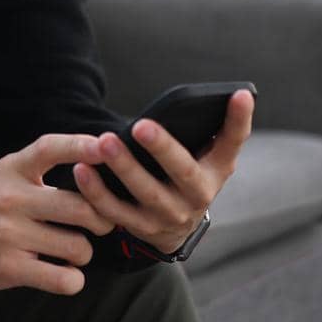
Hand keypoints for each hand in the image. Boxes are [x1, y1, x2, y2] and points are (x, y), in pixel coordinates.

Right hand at [0, 133, 116, 294]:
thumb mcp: (5, 173)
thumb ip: (43, 168)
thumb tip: (99, 169)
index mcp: (13, 169)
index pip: (50, 148)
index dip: (81, 146)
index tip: (105, 148)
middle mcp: (11, 198)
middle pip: (81, 208)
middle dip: (102, 221)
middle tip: (100, 226)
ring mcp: (9, 234)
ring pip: (78, 247)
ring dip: (83, 253)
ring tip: (71, 252)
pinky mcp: (7, 268)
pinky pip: (63, 278)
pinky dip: (72, 280)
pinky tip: (63, 274)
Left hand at [70, 89, 254, 255]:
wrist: (176, 227)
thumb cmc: (188, 174)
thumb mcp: (208, 156)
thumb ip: (216, 129)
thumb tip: (230, 94)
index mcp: (216, 170)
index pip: (232, 142)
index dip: (238, 119)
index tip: (239, 93)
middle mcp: (197, 196)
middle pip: (182, 171)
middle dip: (162, 148)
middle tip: (140, 125)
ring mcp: (169, 216)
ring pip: (146, 193)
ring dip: (124, 168)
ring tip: (104, 142)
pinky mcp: (141, 228)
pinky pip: (116, 211)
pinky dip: (97, 192)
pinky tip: (82, 169)